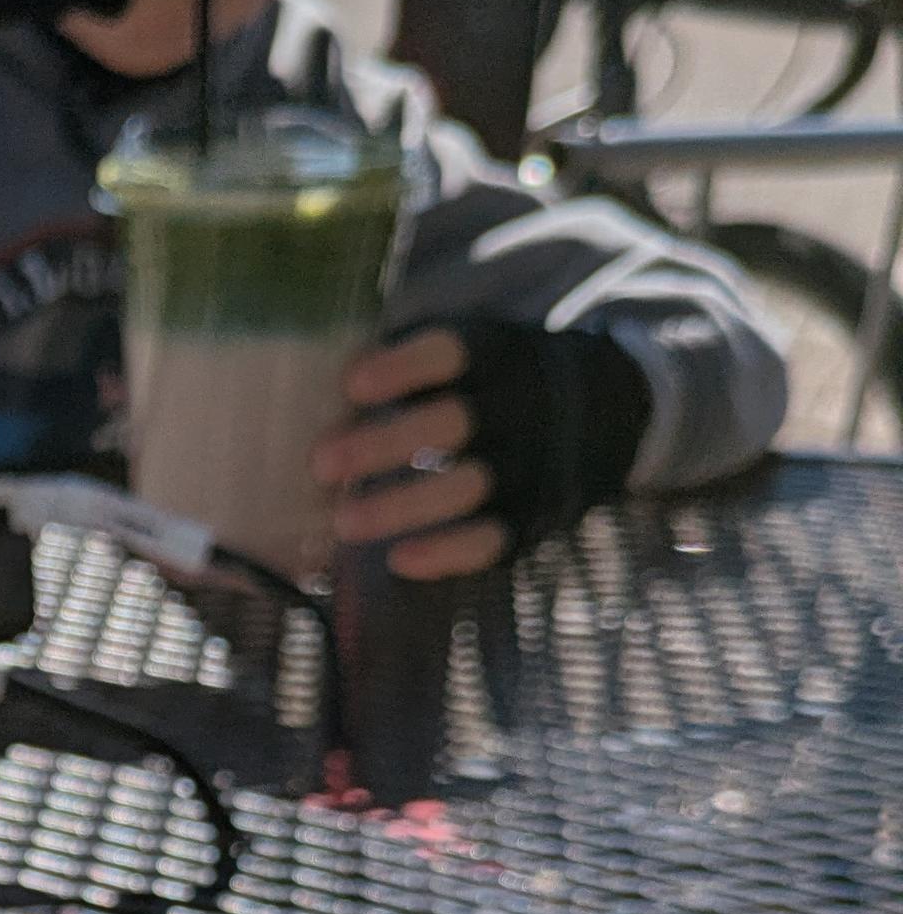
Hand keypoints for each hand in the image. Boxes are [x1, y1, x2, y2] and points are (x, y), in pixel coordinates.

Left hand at [312, 328, 505, 583]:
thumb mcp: (471, 352)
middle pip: (449, 423)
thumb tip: (307, 387)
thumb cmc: (494, 382)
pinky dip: (446, 552)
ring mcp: (527, 466)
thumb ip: (408, 368)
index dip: (403, 368)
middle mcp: (516, 408)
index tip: (352, 384)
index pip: (450, 353)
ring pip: (465, 487)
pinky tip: (399, 561)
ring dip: (401, 506)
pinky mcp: (530, 517)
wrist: (605, 410)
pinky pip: (491, 540)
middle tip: (319, 463)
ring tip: (343, 522)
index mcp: (493, 355)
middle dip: (382, 444)